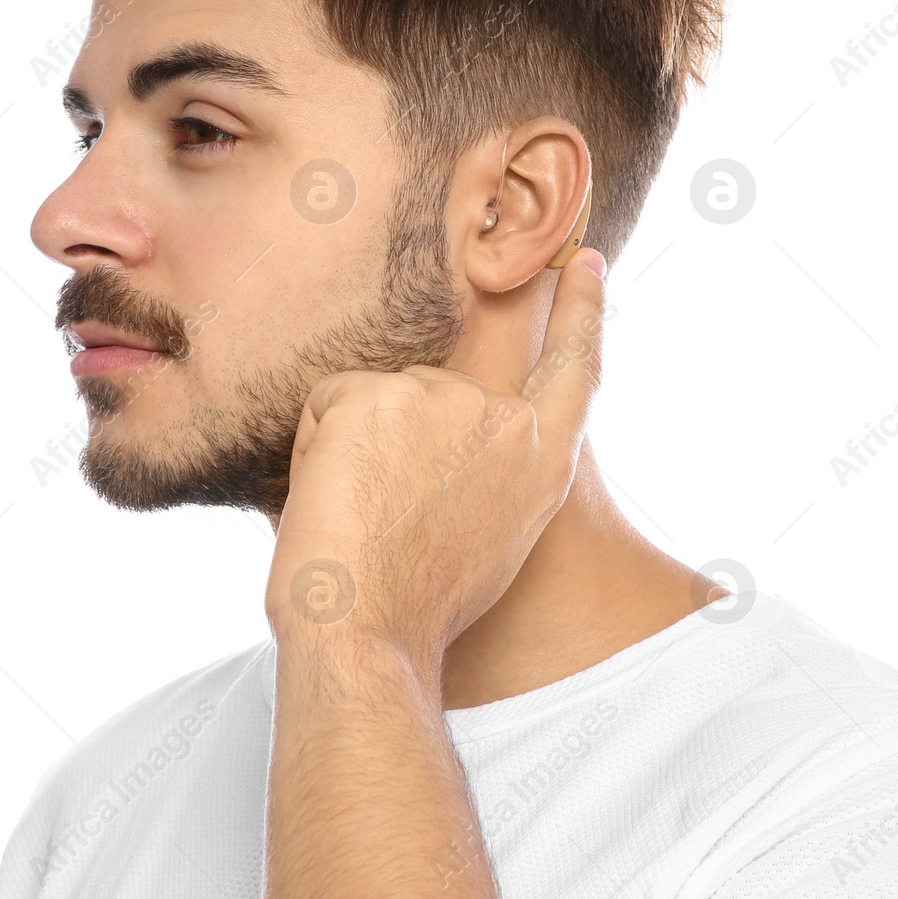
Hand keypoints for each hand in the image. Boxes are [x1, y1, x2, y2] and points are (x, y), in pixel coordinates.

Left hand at [264, 248, 607, 683]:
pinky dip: (313, 450)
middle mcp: (504, 420)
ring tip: (366, 519)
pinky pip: (327, 405)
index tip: (584, 264)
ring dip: (355, 450)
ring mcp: (441, 398)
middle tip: (391, 521)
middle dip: (396, 444)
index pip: (576, 367)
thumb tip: (456, 436)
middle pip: (432, 395)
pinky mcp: (375, 394)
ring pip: (376, 400)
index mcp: (544, 461)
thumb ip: (494, 469)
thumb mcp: (494, 536)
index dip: (581, 312)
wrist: (368, 634)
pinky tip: (336, 499)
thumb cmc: (417, 607)